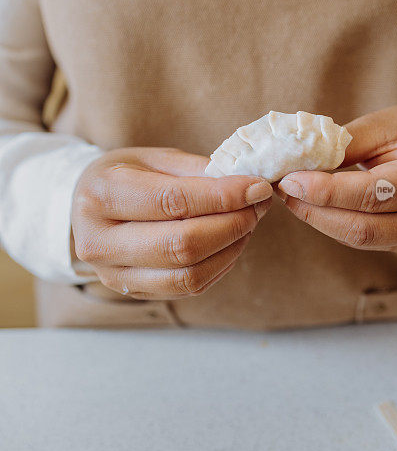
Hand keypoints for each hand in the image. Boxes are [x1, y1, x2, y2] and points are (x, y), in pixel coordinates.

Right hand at [72, 147, 271, 298]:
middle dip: (232, 225)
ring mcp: (113, 274)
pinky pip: (188, 288)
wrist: (86, 206)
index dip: (222, 197)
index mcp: (101, 195)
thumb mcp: (154, 159)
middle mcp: (99, 241)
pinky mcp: (133, 291)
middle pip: (181, 245)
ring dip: (231, 249)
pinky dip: (220, 266)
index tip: (256, 187)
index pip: (172, 201)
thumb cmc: (125, 175)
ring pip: (188, 275)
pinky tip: (231, 243)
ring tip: (248, 223)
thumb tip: (248, 185)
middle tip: (257, 206)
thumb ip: (198, 171)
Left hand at [276, 104, 396, 253]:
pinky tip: (318, 207)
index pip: (373, 194)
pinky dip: (338, 225)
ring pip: (364, 241)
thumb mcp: (383, 124)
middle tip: (285, 192)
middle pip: (367, 228)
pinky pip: (369, 242)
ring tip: (295, 198)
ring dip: (323, 221)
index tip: (290, 181)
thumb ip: (345, 146)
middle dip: (317, 212)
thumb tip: (299, 166)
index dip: (326, 192)